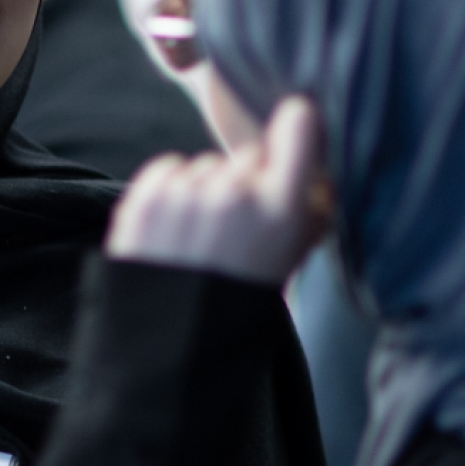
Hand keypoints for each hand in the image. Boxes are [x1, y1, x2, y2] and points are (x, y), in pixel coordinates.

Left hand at [106, 96, 331, 284]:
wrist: (175, 342)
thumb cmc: (241, 299)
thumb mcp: (294, 258)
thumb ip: (311, 211)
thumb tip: (318, 170)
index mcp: (280, 210)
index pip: (300, 124)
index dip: (297, 123)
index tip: (295, 126)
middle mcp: (234, 195)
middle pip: (250, 153)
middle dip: (249, 179)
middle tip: (239, 223)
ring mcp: (187, 195)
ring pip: (208, 165)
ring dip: (207, 190)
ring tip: (201, 237)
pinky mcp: (146, 198)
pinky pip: (170, 168)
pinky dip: (173, 191)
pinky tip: (176, 230)